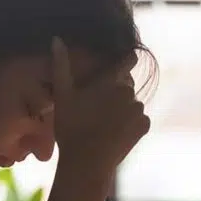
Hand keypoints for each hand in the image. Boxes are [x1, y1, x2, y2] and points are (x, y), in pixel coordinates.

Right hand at [50, 37, 149, 183]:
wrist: (87, 162)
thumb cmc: (71, 128)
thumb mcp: (62, 95)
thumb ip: (61, 65)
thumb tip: (56, 39)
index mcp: (110, 81)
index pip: (128, 60)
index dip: (125, 61)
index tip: (120, 65)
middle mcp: (129, 92)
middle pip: (126, 85)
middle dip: (116, 92)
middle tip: (98, 108)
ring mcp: (138, 109)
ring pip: (132, 103)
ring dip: (123, 108)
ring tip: (104, 123)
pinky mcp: (144, 126)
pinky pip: (140, 119)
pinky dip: (131, 124)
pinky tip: (114, 133)